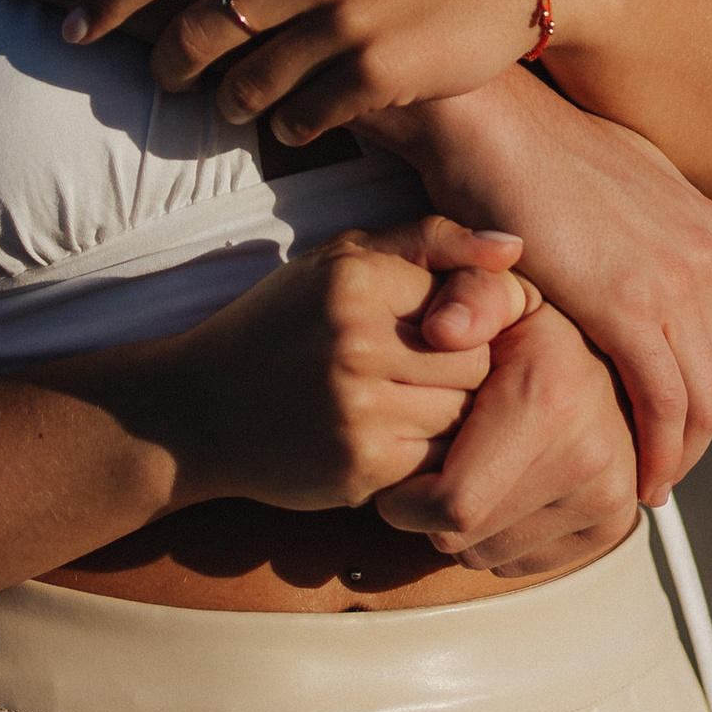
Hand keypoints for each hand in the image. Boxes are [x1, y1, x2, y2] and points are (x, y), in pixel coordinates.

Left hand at [62, 0, 545, 143]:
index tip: (74, 25)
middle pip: (198, 30)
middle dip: (168, 63)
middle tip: (165, 76)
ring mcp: (346, 20)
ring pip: (247, 86)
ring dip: (232, 102)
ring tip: (237, 100)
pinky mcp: (383, 71)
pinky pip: (306, 118)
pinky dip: (291, 127)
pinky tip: (295, 119)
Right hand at [151, 225, 533, 515]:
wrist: (195, 412)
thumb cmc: (280, 326)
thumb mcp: (340, 260)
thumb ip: (430, 242)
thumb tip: (515, 246)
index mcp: (356, 279)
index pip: (474, 298)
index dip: (472, 319)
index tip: (449, 331)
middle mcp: (358, 342)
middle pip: (477, 363)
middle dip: (464, 370)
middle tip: (427, 371)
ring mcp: (359, 410)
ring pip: (462, 416)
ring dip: (446, 415)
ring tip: (404, 402)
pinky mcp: (360, 468)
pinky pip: (437, 463)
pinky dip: (425, 455)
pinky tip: (389, 437)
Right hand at [362, 72, 711, 504]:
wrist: (486, 123)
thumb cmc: (533, 148)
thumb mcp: (633, 174)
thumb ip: (690, 224)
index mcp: (707, 229)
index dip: (708, 396)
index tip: (674, 433)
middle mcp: (705, 254)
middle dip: (699, 434)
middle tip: (660, 471)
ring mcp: (672, 278)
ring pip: (703, 396)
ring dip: (683, 452)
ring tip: (648, 485)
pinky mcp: (627, 303)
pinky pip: (663, 398)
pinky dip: (660, 447)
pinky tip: (639, 476)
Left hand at [373, 299, 639, 576]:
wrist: (612, 357)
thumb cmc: (531, 327)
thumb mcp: (500, 292)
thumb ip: (466, 292)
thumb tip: (440, 330)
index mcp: (550, 400)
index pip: (453, 503)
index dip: (406, 499)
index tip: (396, 472)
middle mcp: (589, 455)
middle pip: (464, 536)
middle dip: (428, 511)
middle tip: (431, 463)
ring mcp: (608, 497)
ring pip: (487, 554)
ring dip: (464, 524)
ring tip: (472, 466)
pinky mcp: (611, 525)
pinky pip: (520, 563)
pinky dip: (499, 534)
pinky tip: (505, 484)